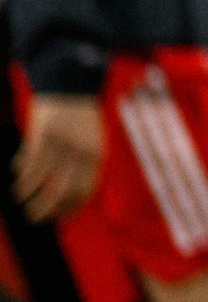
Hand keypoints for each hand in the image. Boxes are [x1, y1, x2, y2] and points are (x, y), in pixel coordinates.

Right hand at [14, 94, 103, 221]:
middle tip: (34, 217)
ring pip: (43, 180)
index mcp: (95, 155)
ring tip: (22, 199)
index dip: (70, 208)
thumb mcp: (90, 139)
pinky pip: (31, 163)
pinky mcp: (44, 134)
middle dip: (48, 209)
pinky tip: (18, 180)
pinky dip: (23, 175)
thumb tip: (68, 190)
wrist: (72, 83)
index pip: (85, 192)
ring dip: (30, 195)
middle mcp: (81, 152)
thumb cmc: (79, 116)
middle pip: (64, 191)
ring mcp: (63, 144)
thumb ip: (84, 163)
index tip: (57, 217)